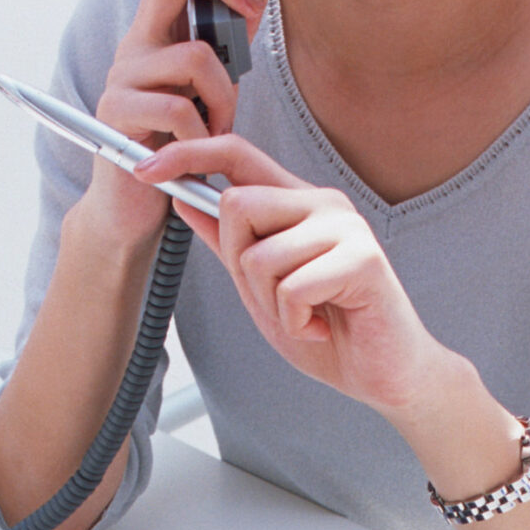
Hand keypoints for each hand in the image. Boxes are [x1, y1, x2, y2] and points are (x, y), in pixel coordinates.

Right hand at [80, 0, 268, 247]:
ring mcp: (121, 77)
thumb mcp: (206, 95)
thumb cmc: (173, 153)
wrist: (132, 209)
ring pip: (194, 57)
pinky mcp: (115, 112)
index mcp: (156, 35)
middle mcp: (135, 46)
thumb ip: (224, 54)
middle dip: (224, 0)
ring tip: (219, 131)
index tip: (253, 3)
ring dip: (223, 99)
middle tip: (247, 48)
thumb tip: (254, 3)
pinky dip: (199, 134)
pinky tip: (197, 152)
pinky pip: (176, 109)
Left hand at [138, 133, 458, 416]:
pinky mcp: (363, 258)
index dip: (189, 155)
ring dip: (271, 304)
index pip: (237, 155)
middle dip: (240, 267)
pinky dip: (296, 322)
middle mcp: (322, 204)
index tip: (145, 169)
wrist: (384, 374)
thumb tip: (186, 202)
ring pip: (260, 254)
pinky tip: (321, 326)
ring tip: (305, 317)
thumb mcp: (261, 289)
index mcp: (298, 204)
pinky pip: (292, 287)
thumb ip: (229, 246)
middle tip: (275, 301)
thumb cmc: (331, 330)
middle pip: (238, 204)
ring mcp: (346, 227)